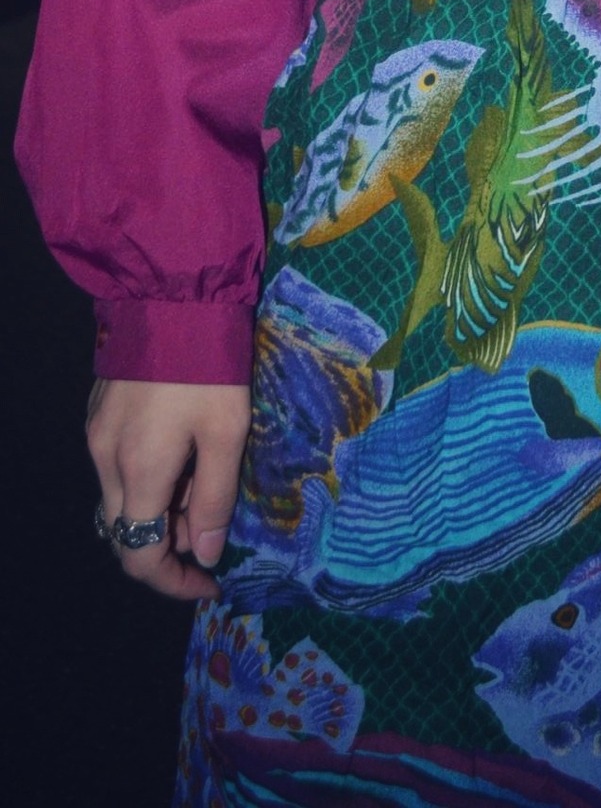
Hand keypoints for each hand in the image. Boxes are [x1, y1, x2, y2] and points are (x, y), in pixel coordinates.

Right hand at [87, 378, 250, 600]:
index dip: (173, 581)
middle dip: (169, 545)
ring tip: (204, 489)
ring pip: (122, 498)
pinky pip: (118, 466)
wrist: (172, 296)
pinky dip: (147, 479)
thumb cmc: (208, 366)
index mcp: (138, 472)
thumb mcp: (227, 432)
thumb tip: (205, 553)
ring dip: (159, 510)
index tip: (209, 580)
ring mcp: (96, 433)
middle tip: (213, 530)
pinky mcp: (99, 411)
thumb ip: (214, 498)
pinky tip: (182, 457)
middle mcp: (106, 459)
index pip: (139, 556)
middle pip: (127, 531)